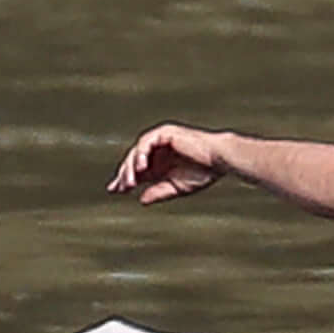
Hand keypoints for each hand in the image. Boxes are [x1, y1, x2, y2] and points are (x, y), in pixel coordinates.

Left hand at [107, 124, 230, 202]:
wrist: (219, 159)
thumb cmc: (203, 173)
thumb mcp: (177, 187)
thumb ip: (159, 192)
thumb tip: (141, 200)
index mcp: (159, 163)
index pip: (136, 171)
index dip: (124, 180)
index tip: (113, 191)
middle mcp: (156, 150)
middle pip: (132, 161)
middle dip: (124, 175)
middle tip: (120, 188)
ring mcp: (159, 140)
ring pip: (136, 152)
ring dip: (131, 167)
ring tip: (130, 182)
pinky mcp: (164, 132)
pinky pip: (146, 143)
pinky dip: (141, 154)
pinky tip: (141, 168)